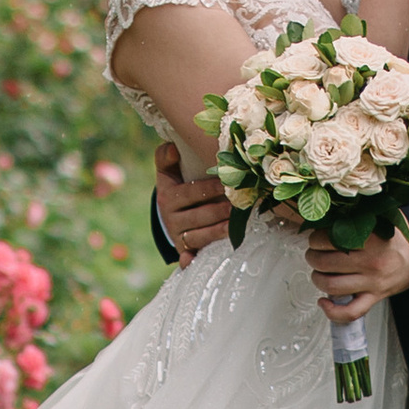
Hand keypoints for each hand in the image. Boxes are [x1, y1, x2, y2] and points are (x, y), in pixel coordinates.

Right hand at [154, 140, 232, 259]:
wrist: (170, 214)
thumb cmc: (177, 186)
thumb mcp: (168, 172)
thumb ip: (167, 157)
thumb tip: (172, 147)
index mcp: (168, 196)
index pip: (192, 192)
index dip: (211, 188)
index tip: (229, 183)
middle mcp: (171, 219)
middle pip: (199, 216)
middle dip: (220, 211)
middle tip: (241, 205)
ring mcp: (179, 237)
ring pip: (199, 236)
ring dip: (218, 232)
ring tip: (237, 226)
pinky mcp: (184, 251)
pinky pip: (188, 256)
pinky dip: (189, 261)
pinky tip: (192, 261)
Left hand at [308, 225, 408, 322]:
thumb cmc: (398, 238)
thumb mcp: (379, 219)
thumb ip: (357, 217)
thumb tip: (327, 218)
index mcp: (369, 240)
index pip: (328, 240)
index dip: (315, 239)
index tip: (316, 239)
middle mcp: (370, 262)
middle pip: (325, 263)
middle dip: (313, 258)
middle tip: (313, 254)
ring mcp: (372, 282)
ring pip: (331, 286)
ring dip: (317, 279)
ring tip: (318, 273)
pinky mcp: (375, 298)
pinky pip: (351, 312)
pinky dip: (332, 311)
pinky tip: (324, 302)